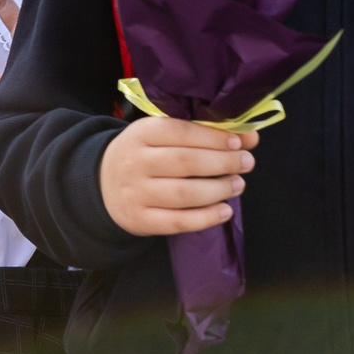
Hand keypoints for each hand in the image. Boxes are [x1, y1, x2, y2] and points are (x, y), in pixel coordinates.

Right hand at [99, 117, 256, 237]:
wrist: (102, 184)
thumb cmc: (144, 156)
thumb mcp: (162, 137)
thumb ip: (203, 134)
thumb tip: (251, 137)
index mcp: (139, 134)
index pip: (180, 132)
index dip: (213, 138)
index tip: (239, 143)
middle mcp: (134, 162)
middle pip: (185, 162)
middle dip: (223, 162)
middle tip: (246, 163)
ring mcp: (135, 193)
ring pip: (184, 193)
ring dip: (219, 189)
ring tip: (238, 184)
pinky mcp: (140, 219)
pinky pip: (178, 221)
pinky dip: (206, 218)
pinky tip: (225, 211)